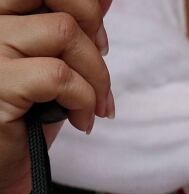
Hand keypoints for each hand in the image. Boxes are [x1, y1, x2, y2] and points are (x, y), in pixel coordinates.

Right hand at [0, 0, 112, 193]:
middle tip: (98, 65)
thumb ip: (72, 30)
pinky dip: (84, 99)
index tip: (97, 43)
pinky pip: (59, 75)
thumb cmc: (25, 120)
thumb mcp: (53, 66)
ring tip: (94, 106)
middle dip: (92, 24)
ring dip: (96, 75)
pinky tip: (81, 121)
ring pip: (64, 32)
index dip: (84, 7)